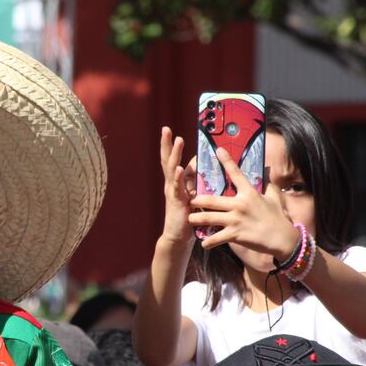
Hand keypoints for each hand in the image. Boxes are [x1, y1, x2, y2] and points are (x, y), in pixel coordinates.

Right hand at [159, 127, 196, 243]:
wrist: (178, 237)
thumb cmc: (187, 216)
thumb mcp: (192, 195)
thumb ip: (194, 181)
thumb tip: (200, 166)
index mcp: (175, 182)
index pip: (174, 160)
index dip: (173, 147)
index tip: (175, 132)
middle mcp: (171, 184)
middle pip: (167, 159)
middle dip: (167, 144)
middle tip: (166, 129)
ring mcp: (172, 191)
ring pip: (172, 168)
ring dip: (175, 153)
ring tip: (178, 140)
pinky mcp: (176, 201)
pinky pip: (176, 186)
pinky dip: (177, 176)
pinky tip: (178, 167)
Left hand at [188, 147, 298, 257]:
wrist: (283, 239)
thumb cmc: (278, 217)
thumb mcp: (274, 197)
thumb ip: (267, 183)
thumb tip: (267, 170)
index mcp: (249, 193)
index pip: (236, 173)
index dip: (226, 161)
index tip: (217, 150)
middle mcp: (239, 205)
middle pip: (211, 200)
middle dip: (196, 200)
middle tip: (189, 200)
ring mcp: (235, 220)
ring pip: (208, 218)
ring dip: (196, 219)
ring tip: (190, 219)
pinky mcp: (234, 235)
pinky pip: (215, 238)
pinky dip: (207, 242)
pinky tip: (203, 244)